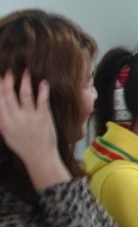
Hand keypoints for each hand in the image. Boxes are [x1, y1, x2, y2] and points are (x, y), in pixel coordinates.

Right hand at [0, 69, 69, 188]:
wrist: (39, 156)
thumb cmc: (22, 145)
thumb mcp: (6, 134)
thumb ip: (2, 120)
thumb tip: (0, 105)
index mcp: (4, 122)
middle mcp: (15, 118)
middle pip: (9, 95)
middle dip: (8, 81)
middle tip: (9, 70)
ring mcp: (30, 117)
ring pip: (25, 95)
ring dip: (25, 81)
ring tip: (25, 71)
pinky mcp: (44, 117)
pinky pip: (43, 100)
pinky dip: (43, 90)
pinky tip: (43, 82)